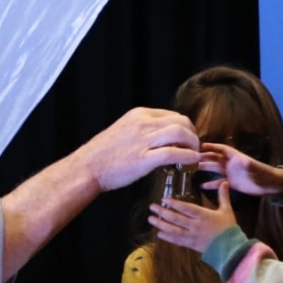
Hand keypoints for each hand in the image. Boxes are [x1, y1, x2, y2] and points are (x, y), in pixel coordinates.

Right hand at [80, 107, 199, 191]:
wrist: (87, 168)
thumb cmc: (103, 154)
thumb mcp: (124, 131)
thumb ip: (142, 131)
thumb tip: (160, 138)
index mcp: (139, 115)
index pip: (172, 115)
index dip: (185, 128)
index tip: (188, 140)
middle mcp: (143, 123)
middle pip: (181, 122)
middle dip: (193, 135)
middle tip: (194, 148)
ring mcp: (143, 140)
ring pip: (180, 133)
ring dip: (193, 145)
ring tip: (194, 156)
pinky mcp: (143, 159)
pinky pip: (174, 153)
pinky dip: (188, 157)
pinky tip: (191, 162)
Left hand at [149, 181, 237, 252]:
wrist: (230, 248)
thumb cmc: (228, 228)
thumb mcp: (227, 210)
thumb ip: (223, 196)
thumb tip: (224, 182)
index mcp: (203, 215)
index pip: (186, 208)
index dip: (174, 204)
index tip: (164, 199)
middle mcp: (195, 225)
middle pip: (176, 218)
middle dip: (163, 212)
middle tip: (152, 207)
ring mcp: (192, 236)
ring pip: (173, 230)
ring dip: (161, 224)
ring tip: (151, 219)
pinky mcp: (191, 244)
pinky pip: (177, 241)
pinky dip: (167, 237)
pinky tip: (159, 234)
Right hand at [198, 143, 282, 195]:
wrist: (269, 185)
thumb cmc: (263, 174)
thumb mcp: (256, 168)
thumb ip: (248, 164)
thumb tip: (241, 160)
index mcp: (236, 157)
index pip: (221, 149)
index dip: (211, 146)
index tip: (200, 145)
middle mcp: (231, 164)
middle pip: (214, 158)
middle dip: (203, 157)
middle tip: (190, 157)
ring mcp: (230, 173)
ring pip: (214, 169)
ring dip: (205, 169)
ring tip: (192, 169)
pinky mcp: (232, 183)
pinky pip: (219, 183)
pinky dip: (211, 184)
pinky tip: (202, 186)